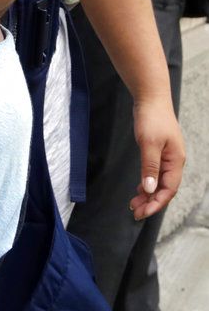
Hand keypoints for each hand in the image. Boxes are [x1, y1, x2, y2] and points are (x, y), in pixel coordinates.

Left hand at [129, 98, 185, 218]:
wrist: (151, 98)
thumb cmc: (152, 118)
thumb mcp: (149, 143)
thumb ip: (150, 167)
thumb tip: (150, 189)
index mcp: (176, 161)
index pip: (169, 189)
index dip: (157, 203)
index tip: (143, 212)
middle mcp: (174, 161)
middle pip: (165, 188)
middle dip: (151, 202)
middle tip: (135, 212)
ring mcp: (167, 157)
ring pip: (160, 182)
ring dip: (148, 194)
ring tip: (134, 203)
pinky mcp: (159, 152)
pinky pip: (155, 173)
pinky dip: (148, 183)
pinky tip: (140, 188)